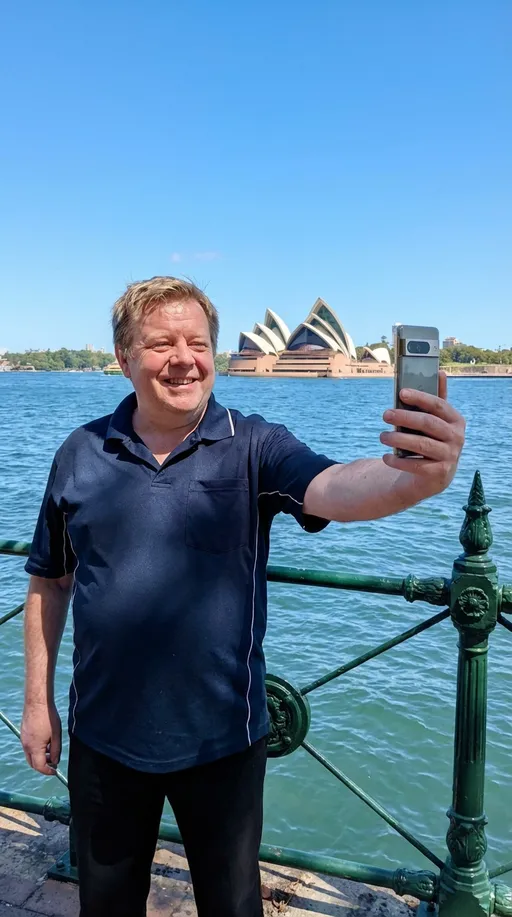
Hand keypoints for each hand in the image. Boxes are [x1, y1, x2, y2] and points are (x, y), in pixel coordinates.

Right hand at [21, 702, 61, 775]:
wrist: (37, 702)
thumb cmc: (48, 717)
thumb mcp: (56, 734)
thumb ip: (56, 750)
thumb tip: (55, 761)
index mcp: (35, 747)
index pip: (40, 766)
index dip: (48, 771)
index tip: (55, 771)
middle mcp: (26, 745)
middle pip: (33, 763)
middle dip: (43, 766)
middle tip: (53, 764)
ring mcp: (23, 739)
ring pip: (30, 755)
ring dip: (40, 757)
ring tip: (51, 750)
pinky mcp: (23, 733)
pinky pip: (28, 747)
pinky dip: (36, 749)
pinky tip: (46, 742)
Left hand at [379, 372, 465, 491]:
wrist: (436, 475)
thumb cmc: (432, 439)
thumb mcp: (436, 420)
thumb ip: (436, 399)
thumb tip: (440, 372)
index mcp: (456, 420)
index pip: (438, 405)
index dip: (420, 397)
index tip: (401, 393)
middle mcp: (457, 437)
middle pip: (428, 423)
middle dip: (405, 418)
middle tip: (385, 414)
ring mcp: (450, 456)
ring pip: (422, 445)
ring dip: (398, 439)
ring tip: (382, 436)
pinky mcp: (440, 473)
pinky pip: (416, 465)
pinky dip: (398, 461)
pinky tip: (386, 457)